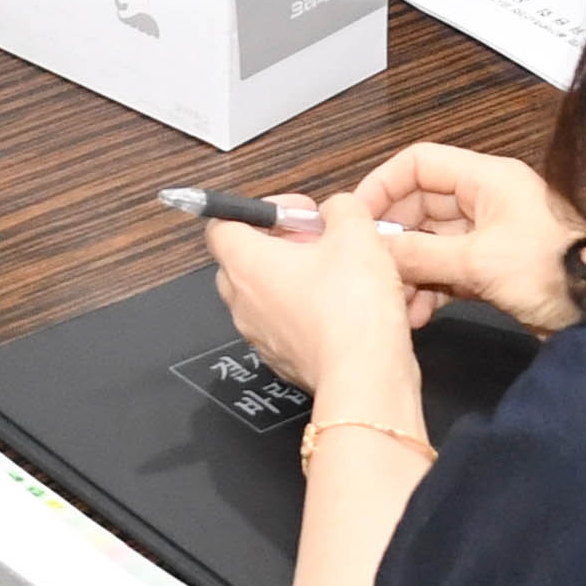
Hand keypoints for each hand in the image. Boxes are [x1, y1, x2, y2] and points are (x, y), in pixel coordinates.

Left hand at [211, 193, 427, 424]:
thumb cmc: (351, 307)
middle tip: (319, 242)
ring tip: (338, 276)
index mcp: (245, 264)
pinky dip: (307, 312)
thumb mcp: (356, 234)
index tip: (298, 213)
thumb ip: (342, 209)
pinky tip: (344, 309)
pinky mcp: (282, 360)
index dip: (261, 211)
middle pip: (243, 260)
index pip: (221, 225)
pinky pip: (285, 326)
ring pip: (266, 295)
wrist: (364, 376)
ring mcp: (259, 336)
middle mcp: (242, 302)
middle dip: (280, 245)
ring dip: (295, 279)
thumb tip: (337, 210)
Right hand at [350, 141, 585, 333]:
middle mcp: (486, 200)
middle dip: (393, 238)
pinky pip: (447, 270)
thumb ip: (421, 254)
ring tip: (396, 301)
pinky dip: (429, 289)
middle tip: (371, 267)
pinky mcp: (493, 268)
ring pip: (430, 242)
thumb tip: (375, 251)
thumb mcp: (478, 261)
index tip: (357, 216)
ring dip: (408, 270)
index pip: (420, 163)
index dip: (383, 185)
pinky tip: (418, 314)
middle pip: (420, 205)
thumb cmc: (554, 272)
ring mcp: (489, 235)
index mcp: (487, 179)